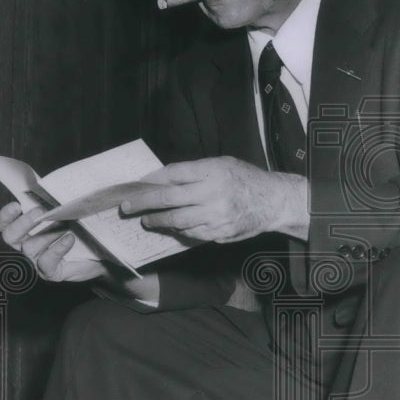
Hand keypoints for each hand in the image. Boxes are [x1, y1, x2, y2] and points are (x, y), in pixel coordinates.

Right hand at [0, 203, 108, 282]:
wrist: (100, 255)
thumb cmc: (82, 231)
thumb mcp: (69, 214)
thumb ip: (58, 203)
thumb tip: (58, 189)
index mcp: (27, 230)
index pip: (5, 224)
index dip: (5, 216)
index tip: (16, 205)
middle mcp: (27, 246)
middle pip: (11, 236)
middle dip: (23, 223)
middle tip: (40, 212)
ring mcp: (37, 261)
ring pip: (31, 247)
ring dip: (48, 233)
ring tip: (66, 223)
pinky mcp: (51, 272)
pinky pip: (47, 262)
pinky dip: (57, 249)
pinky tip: (69, 239)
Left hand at [121, 157, 309, 242]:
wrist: (273, 201)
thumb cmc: (245, 179)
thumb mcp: (222, 164)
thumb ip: (194, 172)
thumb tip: (162, 180)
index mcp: (212, 171)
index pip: (173, 174)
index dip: (151, 180)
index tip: (138, 185)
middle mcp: (212, 194)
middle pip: (168, 199)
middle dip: (143, 203)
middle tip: (127, 207)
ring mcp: (216, 216)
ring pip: (176, 221)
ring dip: (157, 221)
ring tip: (147, 220)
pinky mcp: (219, 233)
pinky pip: (191, 234)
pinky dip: (178, 231)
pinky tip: (171, 228)